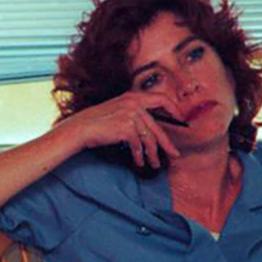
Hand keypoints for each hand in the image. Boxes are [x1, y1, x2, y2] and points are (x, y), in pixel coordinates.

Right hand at [61, 91, 182, 169]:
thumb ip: (134, 113)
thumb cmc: (97, 122)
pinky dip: (139, 156)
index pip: (161, 98)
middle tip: (175, 155)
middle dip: (167, 144)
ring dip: (152, 154)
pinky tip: (139, 162)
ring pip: (149, 139)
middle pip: (158, 127)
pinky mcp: (126, 128)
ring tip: (154, 164)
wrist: (82, 128)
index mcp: (133, 97)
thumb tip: (150, 129)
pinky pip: (138, 145)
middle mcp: (134, 104)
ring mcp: (131, 115)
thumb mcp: (117, 110)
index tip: (180, 120)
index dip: (173, 108)